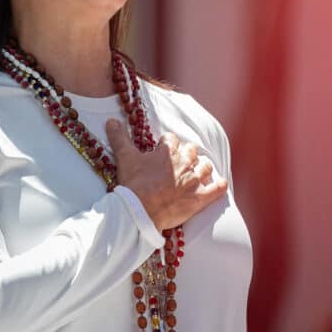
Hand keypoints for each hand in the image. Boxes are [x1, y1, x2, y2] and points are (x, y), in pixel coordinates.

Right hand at [106, 121, 226, 230]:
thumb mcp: (125, 158)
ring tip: (196, 173)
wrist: (139, 211)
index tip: (162, 149)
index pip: (171, 139)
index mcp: (168, 152)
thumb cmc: (133, 184)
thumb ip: (119, 138)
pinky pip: (217, 189)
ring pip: (205, 167)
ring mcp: (194, 180)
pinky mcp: (200, 198)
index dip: (166, 144)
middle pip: (191, 151)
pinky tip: (219, 184)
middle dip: (186, 155)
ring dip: (202, 168)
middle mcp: (184, 163)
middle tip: (178, 163)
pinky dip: (219, 186)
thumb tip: (111, 121)